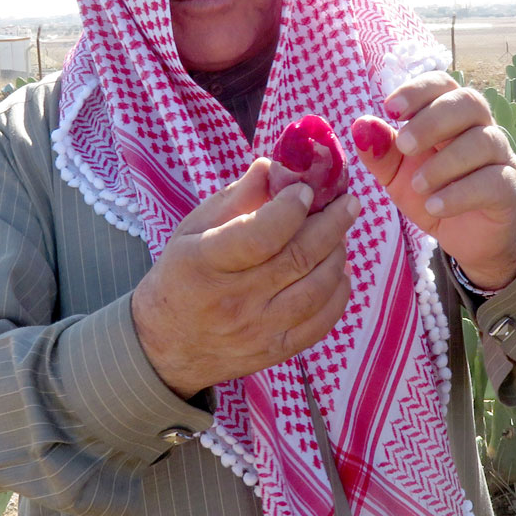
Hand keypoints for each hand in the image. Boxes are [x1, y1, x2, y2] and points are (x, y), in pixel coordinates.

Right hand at [132, 159, 358, 398]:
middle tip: (348, 203)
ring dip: (337, 256)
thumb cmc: (182, 275)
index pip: (259, 236)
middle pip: (297, 259)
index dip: (291, 209)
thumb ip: (237, 197)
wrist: (167, 346)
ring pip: (315, 290)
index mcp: (205, 262)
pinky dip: (338, 293)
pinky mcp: (275, 350)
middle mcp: (233, 299)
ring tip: (341, 235)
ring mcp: (257, 329)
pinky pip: (320, 323)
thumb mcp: (193, 229)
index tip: (305, 190)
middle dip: (332, 225)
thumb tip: (276, 165)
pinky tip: (339, 272)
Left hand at [352, 72, 515, 290]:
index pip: (442, 84)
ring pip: (482, 142)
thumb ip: (380, 153)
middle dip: (432, 120)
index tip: (390, 109)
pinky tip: (435, 206)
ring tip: (418, 186)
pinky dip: (460, 194)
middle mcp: (481, 128)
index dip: (418, 90)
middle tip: (405, 146)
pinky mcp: (509, 188)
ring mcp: (500, 157)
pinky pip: (493, 181)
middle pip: (469, 102)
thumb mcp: (397, 176)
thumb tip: (360, 126)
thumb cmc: (432, 194)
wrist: (466, 238)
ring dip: (444, 162)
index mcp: (452, 116)